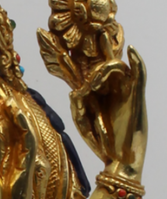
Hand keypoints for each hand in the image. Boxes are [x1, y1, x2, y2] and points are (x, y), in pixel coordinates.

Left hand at [70, 38, 146, 173]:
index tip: (58, 46)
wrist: (118, 159)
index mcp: (92, 89)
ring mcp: (122, 89)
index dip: (71, 57)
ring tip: (95, 85)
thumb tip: (75, 90)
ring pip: (115, 65)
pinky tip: (132, 49)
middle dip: (91, 48)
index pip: (81, 67)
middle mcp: (107, 85)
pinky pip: (140, 74)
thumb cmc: (100, 140)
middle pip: (99, 59)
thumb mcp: (82, 121)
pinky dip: (137, 61)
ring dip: (103, 69)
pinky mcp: (136, 95)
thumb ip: (77, 105)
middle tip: (85, 39)